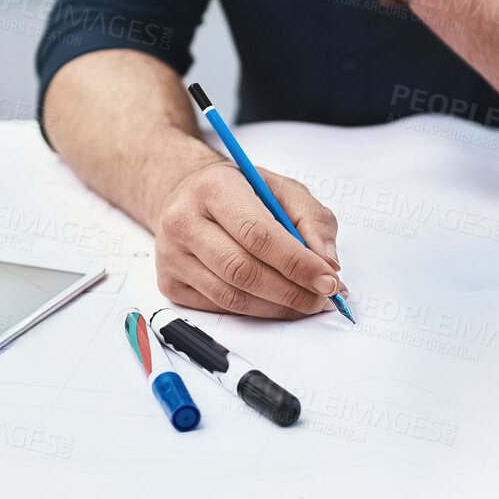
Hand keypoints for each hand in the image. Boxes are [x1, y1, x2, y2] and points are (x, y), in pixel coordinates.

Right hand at [153, 162, 344, 318]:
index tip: (328, 280)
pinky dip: (255, 310)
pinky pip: (220, 307)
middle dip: (292, 291)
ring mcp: (172, 256)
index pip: (259, 235)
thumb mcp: (281, 189)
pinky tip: (274, 301)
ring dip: (277, 306)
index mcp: (214, 188)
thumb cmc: (238, 192)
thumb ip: (313, 220)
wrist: (187, 196)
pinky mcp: (170, 283)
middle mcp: (184, 221)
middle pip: (243, 270)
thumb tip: (327, 262)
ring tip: (304, 301)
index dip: (298, 263)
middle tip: (322, 297)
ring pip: (232, 297)